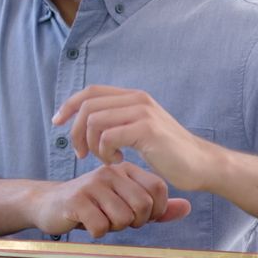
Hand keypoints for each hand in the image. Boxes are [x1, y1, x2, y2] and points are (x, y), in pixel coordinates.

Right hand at [29, 163, 190, 237]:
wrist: (48, 204)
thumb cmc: (91, 205)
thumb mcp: (124, 203)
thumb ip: (156, 207)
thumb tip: (187, 207)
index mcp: (124, 169)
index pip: (158, 187)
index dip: (156, 209)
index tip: (141, 217)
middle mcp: (109, 172)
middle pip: (142, 204)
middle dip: (135, 221)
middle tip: (119, 221)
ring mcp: (92, 184)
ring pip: (123, 217)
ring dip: (114, 227)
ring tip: (101, 219)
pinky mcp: (76, 199)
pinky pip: (101, 226)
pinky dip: (98, 232)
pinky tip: (87, 224)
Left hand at [52, 85, 218, 191]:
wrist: (201, 165)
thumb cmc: (167, 153)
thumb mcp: (139, 129)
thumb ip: (117, 120)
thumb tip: (86, 120)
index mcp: (133, 97)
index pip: (90, 91)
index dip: (68, 105)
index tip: (56, 123)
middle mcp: (137, 99)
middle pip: (87, 106)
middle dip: (76, 132)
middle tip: (81, 154)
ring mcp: (143, 113)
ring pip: (94, 121)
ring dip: (93, 145)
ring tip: (106, 159)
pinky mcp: (147, 130)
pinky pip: (108, 137)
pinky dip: (106, 153)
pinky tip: (119, 162)